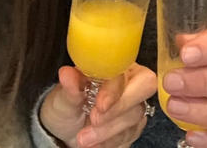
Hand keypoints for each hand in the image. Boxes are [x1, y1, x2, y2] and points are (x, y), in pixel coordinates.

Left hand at [39, 64, 156, 146]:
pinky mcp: (134, 125)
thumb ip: (69, 88)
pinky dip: (110, 142)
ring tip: (83, 138)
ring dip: (108, 130)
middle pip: (145, 86)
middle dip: (119, 107)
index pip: (123, 69)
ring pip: (135, 115)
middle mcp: (128, 80)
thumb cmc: (66, 108)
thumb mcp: (62, 99)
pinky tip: (93, 145)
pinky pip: (130, 134)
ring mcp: (134, 104)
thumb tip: (66, 73)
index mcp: (111, 65)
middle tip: (94, 120)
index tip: (99, 105)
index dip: (115, 88)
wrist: (66, 133)